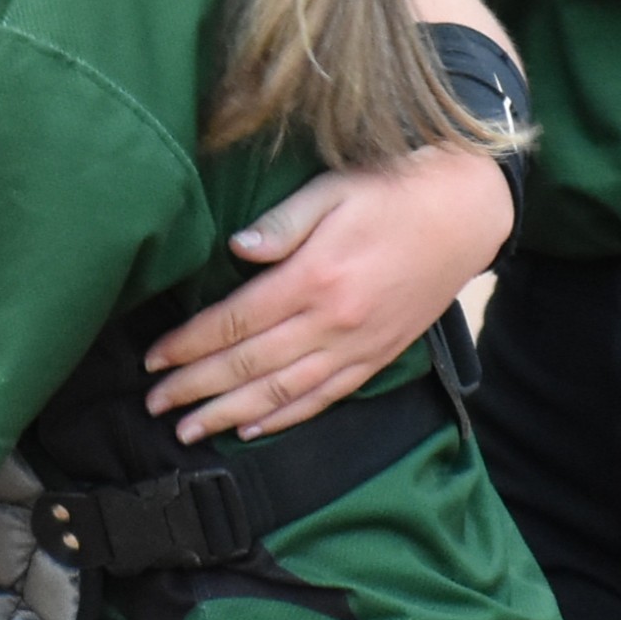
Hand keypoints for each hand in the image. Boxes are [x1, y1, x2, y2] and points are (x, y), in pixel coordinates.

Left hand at [140, 143, 511, 440]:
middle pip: (249, 365)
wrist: (466, 214)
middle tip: (153, 404)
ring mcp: (356, 346)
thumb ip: (284, 221)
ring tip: (189, 431)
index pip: (235, 321)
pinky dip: (285, 419)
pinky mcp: (376, 357)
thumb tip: (237, 248)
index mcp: (314, 277)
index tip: (154, 358)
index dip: (190, 344)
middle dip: (196, 388)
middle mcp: (332, 322)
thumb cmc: (394, 190)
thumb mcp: (335, 188)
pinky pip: (324, 398)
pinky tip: (253, 430)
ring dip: (231, 416)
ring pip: (282, 393)